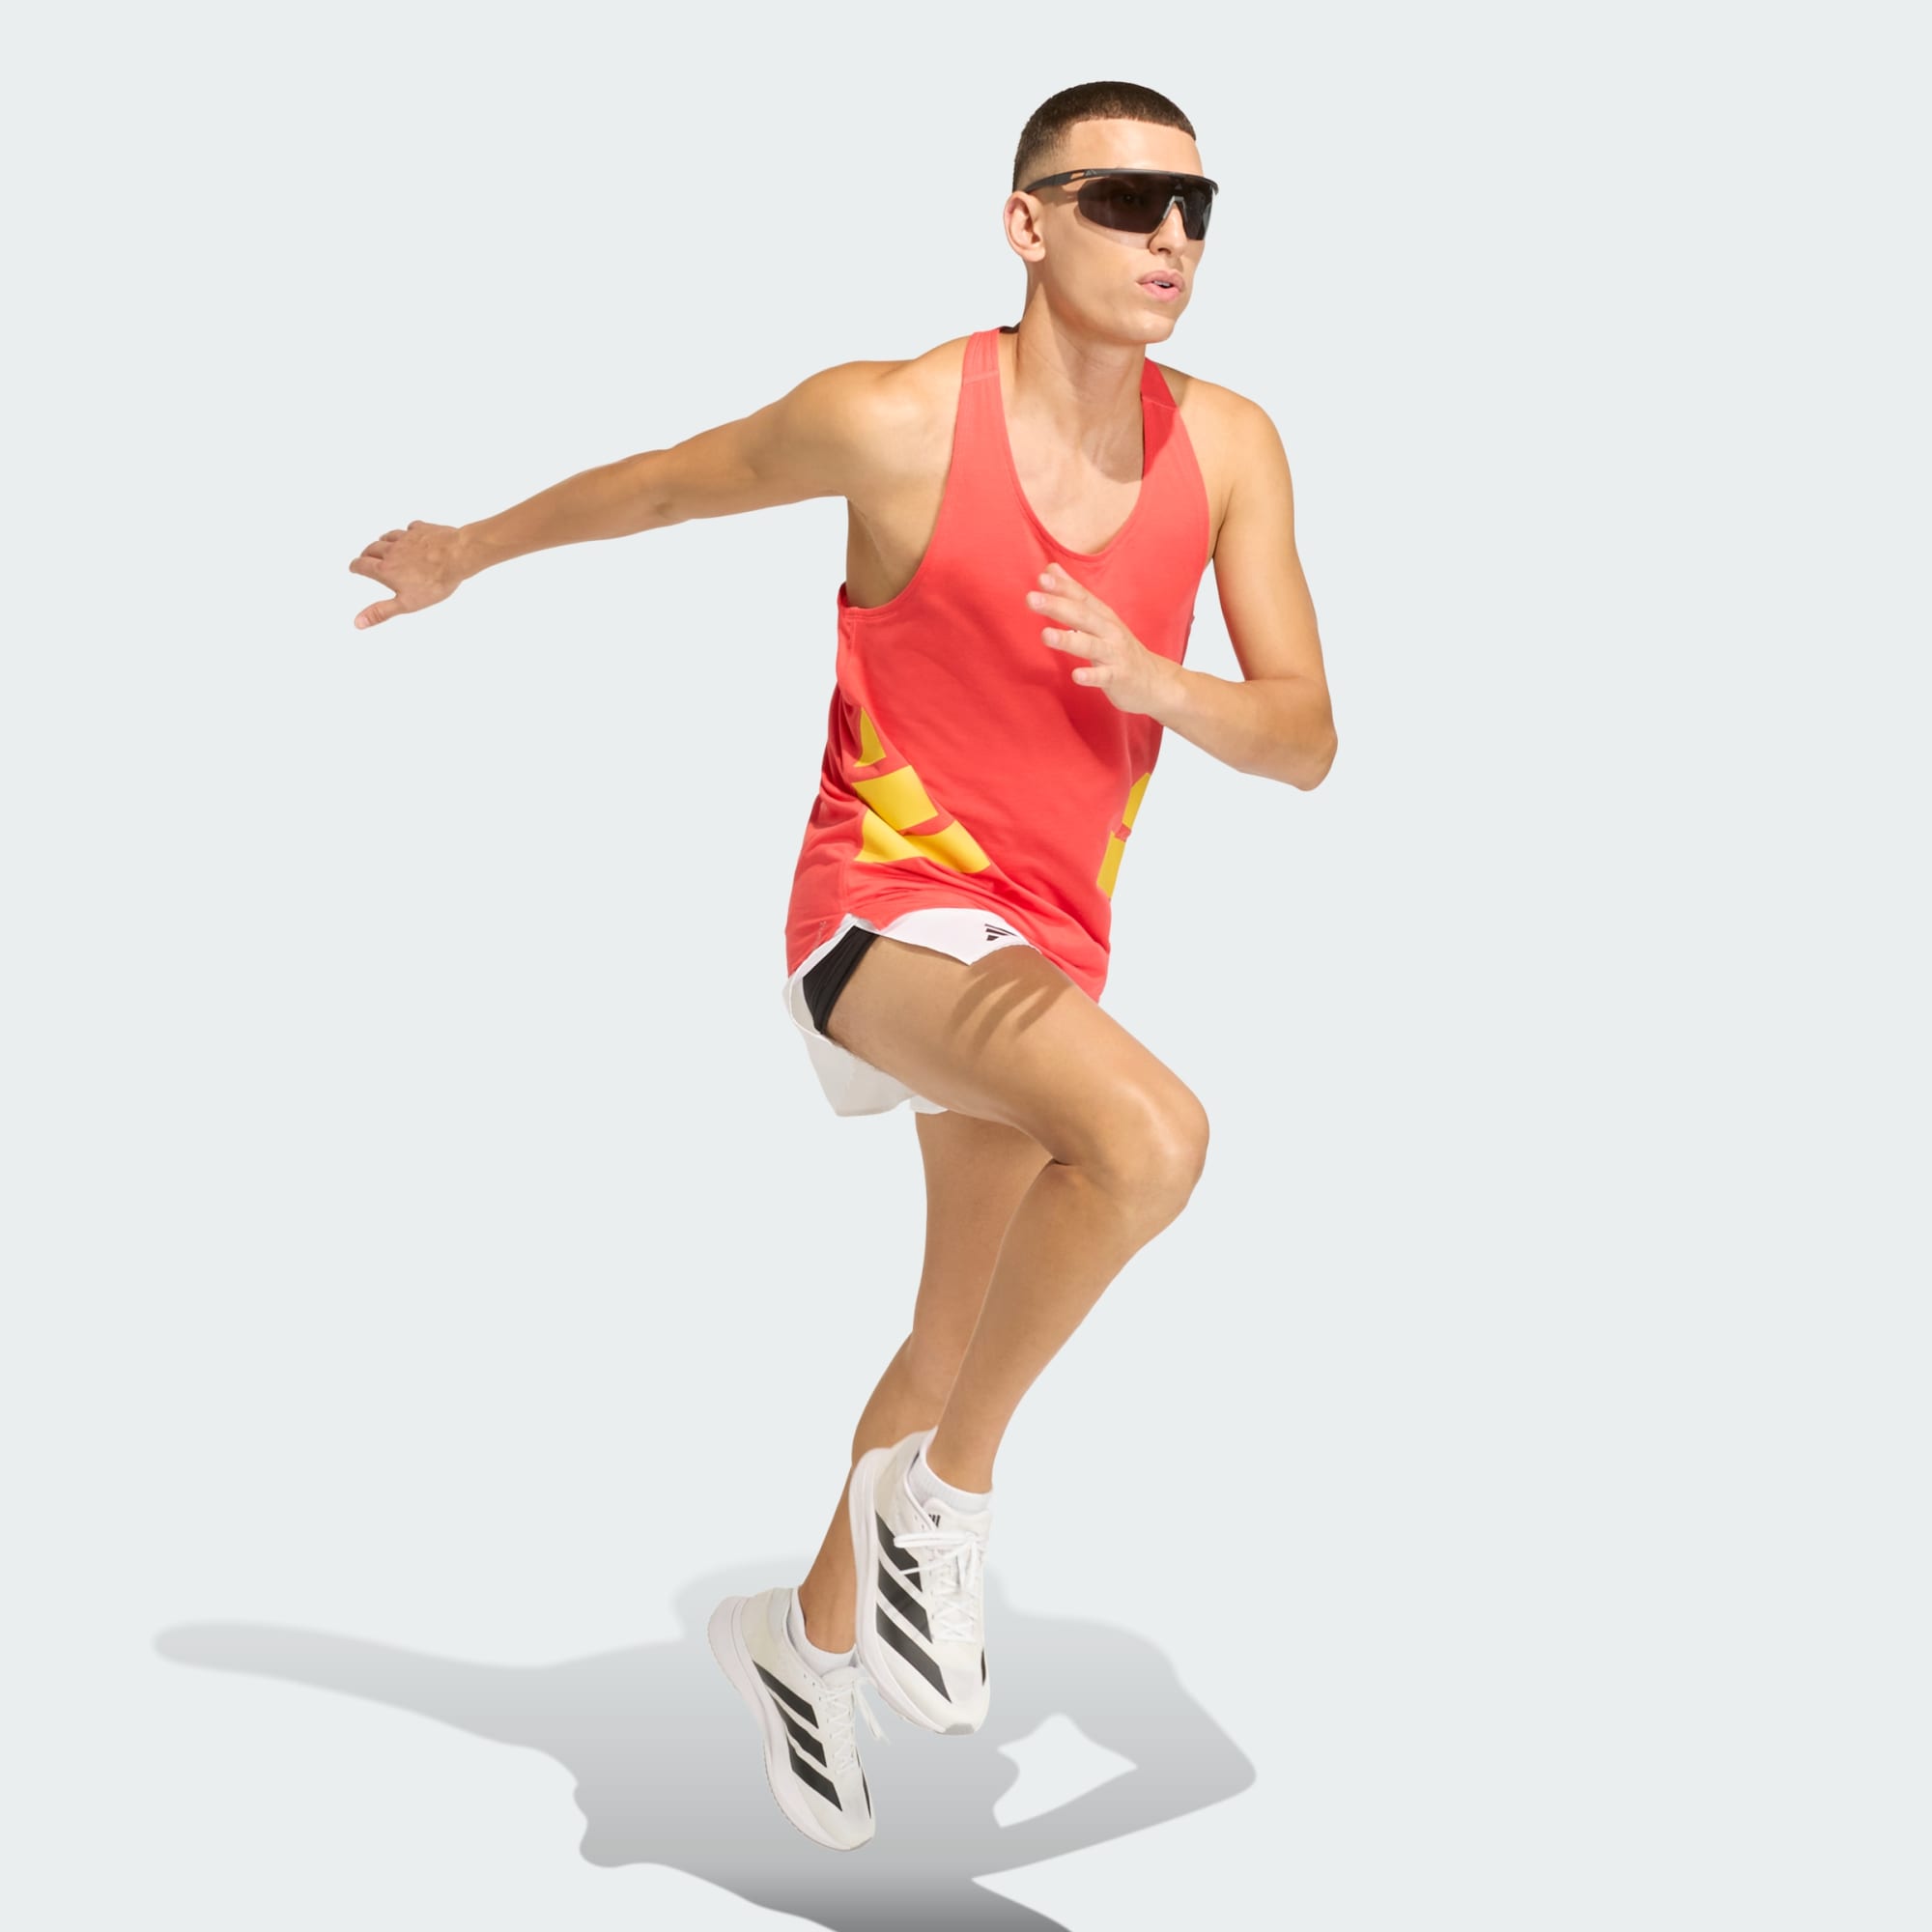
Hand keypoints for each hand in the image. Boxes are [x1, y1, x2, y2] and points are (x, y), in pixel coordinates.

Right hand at [347, 521, 466, 628]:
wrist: (457, 557)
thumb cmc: (434, 582)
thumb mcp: (406, 604)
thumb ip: (382, 611)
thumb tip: (358, 622)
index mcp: (386, 569)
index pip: (362, 565)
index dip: (355, 567)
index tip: (353, 567)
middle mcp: (392, 550)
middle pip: (372, 548)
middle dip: (367, 554)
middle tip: (366, 557)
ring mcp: (407, 538)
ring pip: (388, 537)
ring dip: (383, 541)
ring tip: (382, 545)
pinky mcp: (422, 530)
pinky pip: (410, 528)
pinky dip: (407, 531)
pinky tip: (410, 532)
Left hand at [1024, 563, 1174, 715]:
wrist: (1154, 680)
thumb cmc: (1119, 647)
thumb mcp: (1100, 617)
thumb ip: (1074, 594)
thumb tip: (1050, 568)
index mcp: (1102, 616)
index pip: (1081, 597)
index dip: (1062, 587)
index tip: (1042, 577)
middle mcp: (1109, 631)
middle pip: (1082, 616)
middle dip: (1057, 606)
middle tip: (1032, 598)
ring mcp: (1115, 654)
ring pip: (1090, 645)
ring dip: (1068, 640)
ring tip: (1045, 635)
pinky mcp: (1119, 677)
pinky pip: (1104, 676)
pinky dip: (1091, 676)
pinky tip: (1076, 675)